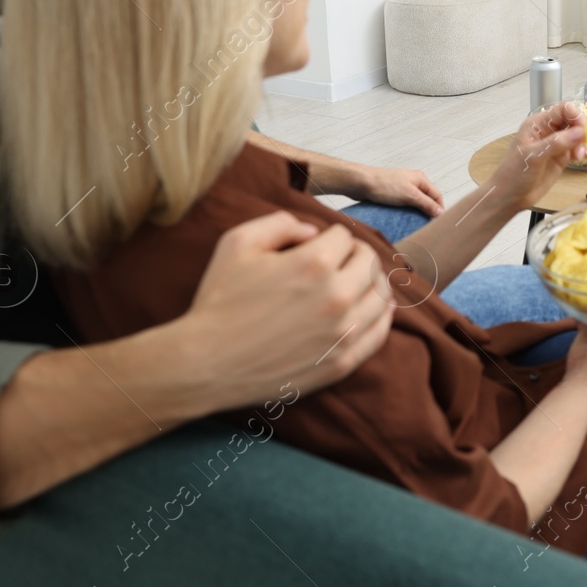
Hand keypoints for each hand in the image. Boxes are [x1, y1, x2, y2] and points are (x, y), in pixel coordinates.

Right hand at [174, 212, 393, 408]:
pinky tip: (372, 309)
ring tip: (355, 282)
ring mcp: (342, 332)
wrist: (205, 363)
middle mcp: (336, 295)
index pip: (344, 236)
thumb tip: (314, 231)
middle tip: (337, 262)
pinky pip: (379, 332)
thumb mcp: (237, 243)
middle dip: (353, 255)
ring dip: (371, 282)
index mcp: (314, 262)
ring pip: (381, 294)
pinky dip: (380, 316)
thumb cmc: (219, 300)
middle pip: (368, 262)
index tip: (315, 247)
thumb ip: (280, 223)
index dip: (328, 237)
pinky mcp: (342, 362)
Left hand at [352, 165, 444, 216]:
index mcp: (420, 179)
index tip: (439, 222)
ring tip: (416, 224)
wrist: (361, 183)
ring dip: (416, 212)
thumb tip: (440, 212)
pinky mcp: (393, 193)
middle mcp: (413, 182)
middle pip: (427, 199)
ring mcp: (402, 187)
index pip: (436, 195)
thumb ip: (426, 204)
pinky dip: (406, 212)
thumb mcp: (410, 196)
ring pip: (415, 202)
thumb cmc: (384, 185)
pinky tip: (404, 219)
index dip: (439, 209)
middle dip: (428, 211)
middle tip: (428, 225)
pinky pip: (405, 204)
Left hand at [487, 102, 586, 210]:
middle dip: (581, 130)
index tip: (582, 128)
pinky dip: (583, 152)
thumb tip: (580, 132)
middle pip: (572, 121)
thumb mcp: (534, 156)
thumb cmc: (514, 173)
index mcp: (538, 124)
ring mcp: (555, 145)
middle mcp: (548, 131)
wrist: (510, 197)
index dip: (574, 115)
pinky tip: (583, 157)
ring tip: (580, 156)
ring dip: (583, 143)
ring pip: (577, 136)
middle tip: (584, 143)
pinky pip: (576, 150)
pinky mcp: (561, 158)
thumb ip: (556, 143)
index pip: (562, 110)